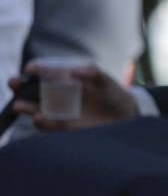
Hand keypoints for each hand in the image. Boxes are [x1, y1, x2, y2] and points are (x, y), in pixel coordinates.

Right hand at [9, 64, 138, 130]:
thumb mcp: (106, 81)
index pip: (47, 72)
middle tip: (13, 83)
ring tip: (18, 105)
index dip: (37, 69)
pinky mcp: (64, 127)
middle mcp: (59, 94)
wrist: (126, 117)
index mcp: (68, 79)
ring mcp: (60, 111)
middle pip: (34, 90)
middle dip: (21, 86)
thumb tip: (73, 71)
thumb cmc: (115, 95)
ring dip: (25, 107)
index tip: (31, 69)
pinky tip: (38, 117)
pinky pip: (48, 125)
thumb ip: (92, 73)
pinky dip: (41, 122)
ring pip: (36, 108)